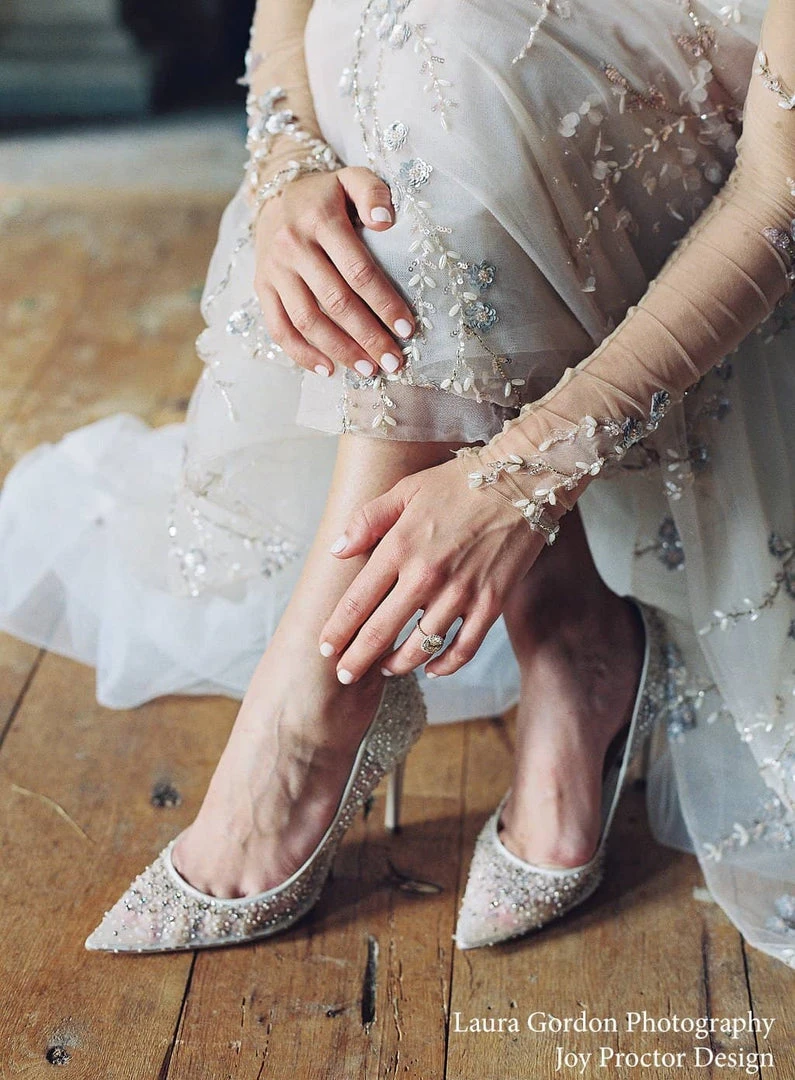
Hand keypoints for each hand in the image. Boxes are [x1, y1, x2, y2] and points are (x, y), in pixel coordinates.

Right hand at [254, 166, 414, 378]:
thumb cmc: (326, 195)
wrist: (274, 194)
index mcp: (320, 220)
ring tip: (368, 371)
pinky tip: (328, 370)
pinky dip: (301, 354)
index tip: (407, 329)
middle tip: (394, 362)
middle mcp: (293, 247)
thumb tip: (386, 221)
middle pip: (335, 301)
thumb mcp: (351, 178)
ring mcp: (274, 270)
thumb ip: (373, 192)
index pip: (358, 270)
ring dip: (340, 350)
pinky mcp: (261, 288)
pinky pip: (278, 328)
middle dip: (368, 336)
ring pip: (307, 320)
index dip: (384, 303)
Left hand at [317, 458, 548, 682]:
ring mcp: (460, 593)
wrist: (521, 482)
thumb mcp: (406, 489)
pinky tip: (431, 669)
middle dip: (356, 660)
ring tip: (385, 670)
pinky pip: (464, 648)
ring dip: (397, 665)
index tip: (325, 647)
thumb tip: (337, 551)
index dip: (337, 630)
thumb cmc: (458, 483)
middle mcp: (426, 576)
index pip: (356, 602)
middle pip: (380, 633)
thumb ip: (367, 520)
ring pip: (420, 647)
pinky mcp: (491, 603)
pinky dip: (445, 665)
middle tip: (343, 675)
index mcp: (400, 547)